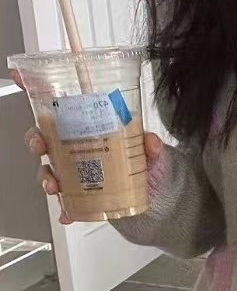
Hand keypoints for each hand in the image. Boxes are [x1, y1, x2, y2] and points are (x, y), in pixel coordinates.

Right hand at [14, 67, 163, 225]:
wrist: (161, 200)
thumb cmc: (151, 167)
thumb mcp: (154, 150)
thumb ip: (151, 143)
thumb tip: (150, 141)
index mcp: (90, 127)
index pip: (61, 106)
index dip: (38, 89)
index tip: (21, 77)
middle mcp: (79, 148)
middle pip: (45, 138)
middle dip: (35, 140)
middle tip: (40, 145)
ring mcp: (78, 172)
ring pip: (50, 170)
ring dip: (46, 177)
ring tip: (53, 185)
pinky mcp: (83, 196)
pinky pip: (67, 202)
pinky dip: (65, 209)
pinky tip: (68, 214)